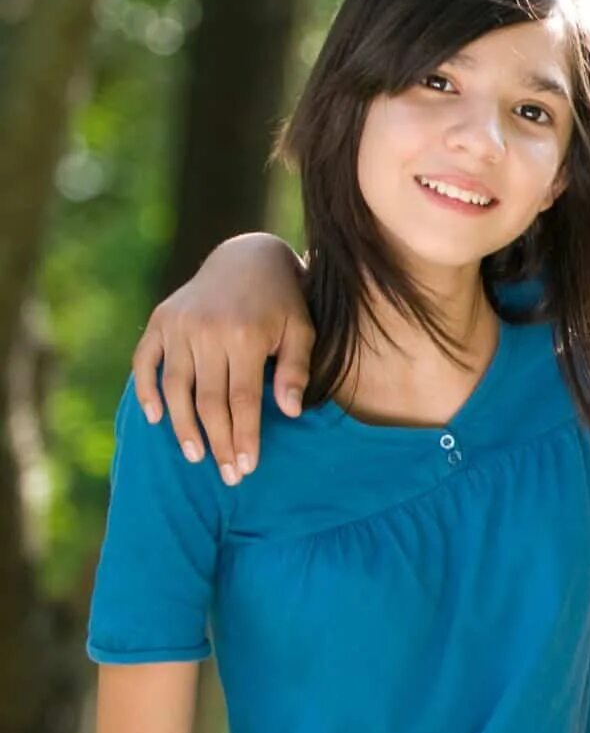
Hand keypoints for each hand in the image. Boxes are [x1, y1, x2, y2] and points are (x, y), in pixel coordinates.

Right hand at [130, 234, 309, 483]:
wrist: (248, 257)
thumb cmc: (283, 302)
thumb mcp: (302, 330)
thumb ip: (295, 371)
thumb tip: (290, 413)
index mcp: (246, 336)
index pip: (243, 401)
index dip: (244, 437)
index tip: (247, 467)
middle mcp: (208, 331)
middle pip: (209, 401)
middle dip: (218, 442)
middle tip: (227, 475)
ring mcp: (179, 325)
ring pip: (174, 388)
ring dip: (182, 427)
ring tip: (195, 457)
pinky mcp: (160, 320)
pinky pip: (144, 362)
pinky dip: (146, 391)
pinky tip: (155, 419)